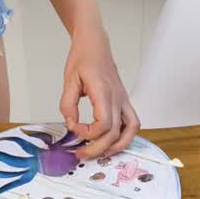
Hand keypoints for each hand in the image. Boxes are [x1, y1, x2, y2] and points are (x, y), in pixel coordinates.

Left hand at [59, 28, 138, 158]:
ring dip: (117, 146)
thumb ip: (68, 105)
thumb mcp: (69, 80)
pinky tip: (111, 141)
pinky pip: (132, 123)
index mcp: (104, 92)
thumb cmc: (83, 58)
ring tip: (101, 153)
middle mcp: (118, 98)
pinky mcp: (124, 101)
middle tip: (81, 153)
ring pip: (130, 131)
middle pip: (115, 133)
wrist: (95, 45)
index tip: (74, 128)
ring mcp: (123, 100)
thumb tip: (71, 124)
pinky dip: (125, 137)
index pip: (104, 124)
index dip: (88, 133)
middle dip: (98, 148)